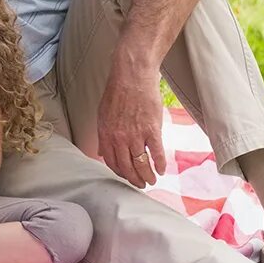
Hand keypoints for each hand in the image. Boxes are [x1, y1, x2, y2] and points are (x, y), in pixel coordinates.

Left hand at [96, 62, 166, 187]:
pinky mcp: (152, 130)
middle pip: (126, 167)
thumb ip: (103, 135)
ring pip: (141, 163)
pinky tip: (161, 170)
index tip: (126, 176)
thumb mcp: (103, 115)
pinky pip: (156, 153)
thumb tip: (102, 152)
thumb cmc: (117, 93)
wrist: (132, 78)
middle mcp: (119, 138)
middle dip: (133, 179)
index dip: (119, 173)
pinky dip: (159, 164)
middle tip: (140, 185)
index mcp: (106, 134)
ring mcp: (136, 135)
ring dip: (146, 176)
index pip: (111, 161)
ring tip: (150, 181)